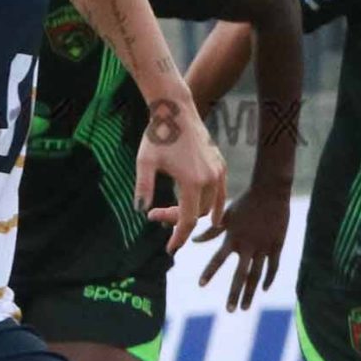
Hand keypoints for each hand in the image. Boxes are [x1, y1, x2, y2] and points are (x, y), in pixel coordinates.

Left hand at [138, 100, 226, 254]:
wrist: (176, 110)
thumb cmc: (157, 135)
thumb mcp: (145, 163)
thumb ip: (143, 188)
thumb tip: (139, 211)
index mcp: (192, 182)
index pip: (187, 221)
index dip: (178, 238)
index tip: (169, 249)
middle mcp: (210, 179)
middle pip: (197, 214)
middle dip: (177, 220)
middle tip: (156, 215)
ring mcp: (218, 172)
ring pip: (210, 205)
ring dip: (192, 213)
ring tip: (173, 214)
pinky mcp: (220, 165)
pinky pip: (220, 193)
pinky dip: (214, 206)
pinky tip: (211, 216)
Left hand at [194, 182, 287, 312]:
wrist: (271, 191)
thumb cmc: (246, 202)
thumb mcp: (226, 216)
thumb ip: (211, 231)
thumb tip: (194, 241)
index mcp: (233, 238)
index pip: (218, 259)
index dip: (209, 272)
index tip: (200, 285)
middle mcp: (248, 246)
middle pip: (240, 275)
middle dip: (234, 294)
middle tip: (229, 310)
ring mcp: (264, 247)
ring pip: (257, 276)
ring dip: (251, 293)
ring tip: (245, 308)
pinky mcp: (277, 245)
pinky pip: (273, 267)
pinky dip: (268, 279)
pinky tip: (263, 290)